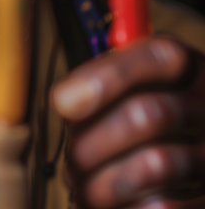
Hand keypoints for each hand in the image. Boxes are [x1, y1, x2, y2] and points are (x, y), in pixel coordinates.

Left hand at [52, 37, 204, 208]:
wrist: (190, 145)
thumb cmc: (143, 108)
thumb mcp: (129, 80)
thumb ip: (100, 78)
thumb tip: (65, 99)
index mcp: (183, 66)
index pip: (155, 59)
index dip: (105, 79)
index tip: (62, 102)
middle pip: (147, 115)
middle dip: (94, 142)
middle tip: (70, 160)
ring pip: (157, 164)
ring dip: (106, 182)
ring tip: (84, 189)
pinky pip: (170, 206)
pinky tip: (114, 206)